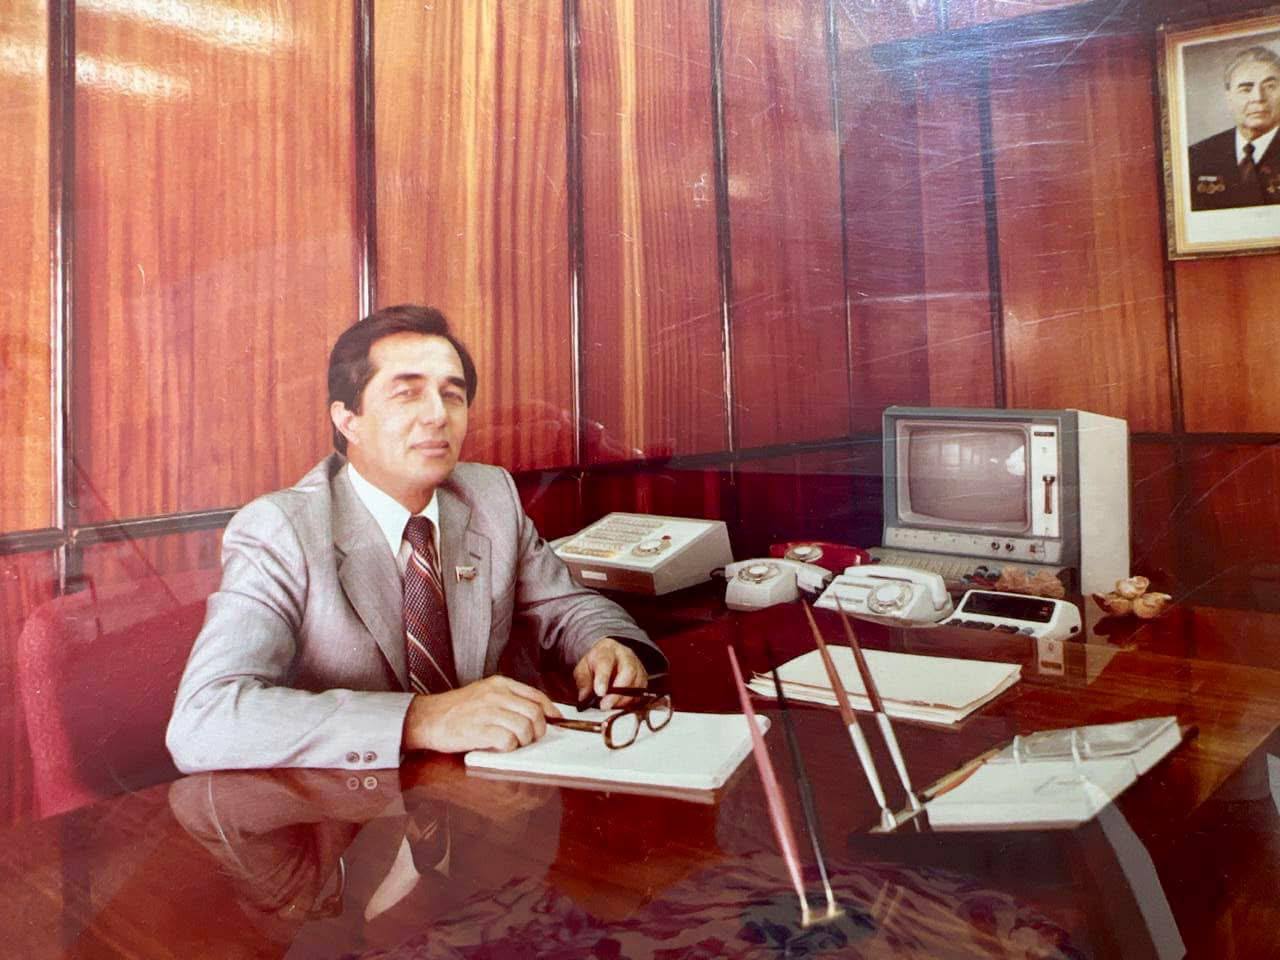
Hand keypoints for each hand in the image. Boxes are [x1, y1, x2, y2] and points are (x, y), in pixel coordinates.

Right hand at [402, 676, 560, 752]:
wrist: (427, 718)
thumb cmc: (457, 709)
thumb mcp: (484, 693)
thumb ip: (508, 699)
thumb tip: (537, 712)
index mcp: (499, 684)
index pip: (536, 696)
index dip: (550, 711)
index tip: (555, 721)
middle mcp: (496, 695)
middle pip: (535, 713)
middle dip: (538, 730)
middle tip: (530, 738)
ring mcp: (487, 712)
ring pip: (525, 728)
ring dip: (524, 741)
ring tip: (513, 743)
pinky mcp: (479, 730)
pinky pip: (508, 740)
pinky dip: (509, 747)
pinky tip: (499, 747)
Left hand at [573, 638, 647, 709]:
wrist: (610, 656)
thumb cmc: (596, 663)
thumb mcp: (583, 669)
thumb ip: (583, 682)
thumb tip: (583, 698)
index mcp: (607, 651)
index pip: (606, 662)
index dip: (603, 678)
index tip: (599, 692)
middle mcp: (626, 656)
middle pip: (628, 672)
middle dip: (617, 693)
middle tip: (604, 706)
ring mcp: (638, 667)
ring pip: (637, 684)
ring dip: (623, 700)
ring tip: (609, 706)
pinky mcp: (643, 679)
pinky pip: (640, 693)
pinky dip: (630, 702)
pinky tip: (618, 705)